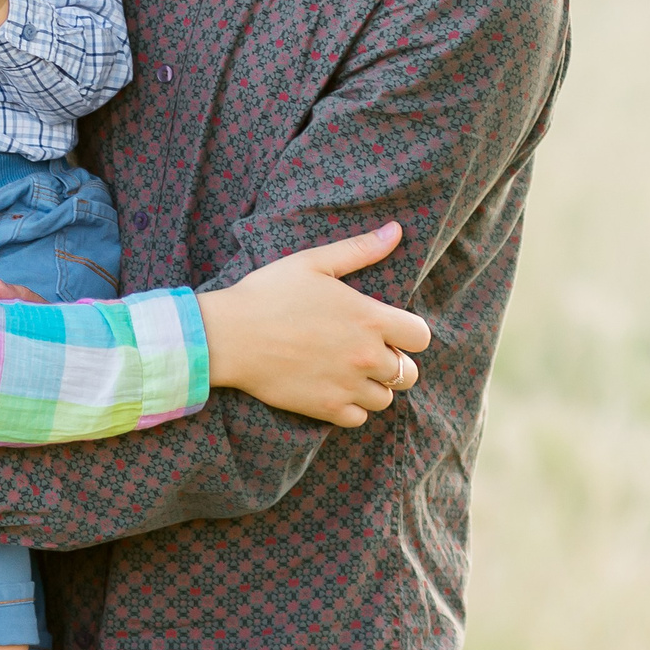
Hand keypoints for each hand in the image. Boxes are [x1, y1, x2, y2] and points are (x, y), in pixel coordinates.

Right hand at [197, 224, 430, 427]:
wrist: (228, 335)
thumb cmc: (269, 292)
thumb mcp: (314, 262)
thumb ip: (360, 249)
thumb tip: (396, 230)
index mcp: (369, 318)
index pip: (421, 337)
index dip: (411, 334)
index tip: (392, 331)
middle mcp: (366, 355)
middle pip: (409, 373)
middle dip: (395, 362)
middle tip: (369, 352)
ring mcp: (347, 386)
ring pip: (386, 399)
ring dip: (375, 387)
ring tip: (351, 372)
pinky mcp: (326, 409)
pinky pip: (359, 419)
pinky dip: (353, 408)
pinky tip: (335, 389)